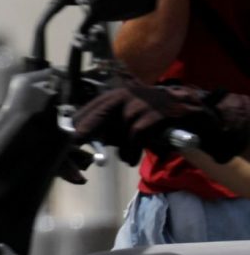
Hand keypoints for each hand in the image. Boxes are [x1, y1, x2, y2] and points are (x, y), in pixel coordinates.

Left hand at [75, 80, 249, 161]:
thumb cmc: (154, 119)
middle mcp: (123, 96)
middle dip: (82, 134)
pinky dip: (131, 151)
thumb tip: (80, 141)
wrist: (191, 112)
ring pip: (117, 130)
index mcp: (113, 97)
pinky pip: (136, 136)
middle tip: (75, 150)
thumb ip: (107, 129)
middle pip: (93, 116)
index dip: (72, 127)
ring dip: (120, 149)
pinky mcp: (155, 114)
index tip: (63, 142)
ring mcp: (140, 103)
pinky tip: (132, 159)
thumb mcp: (127, 121)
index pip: (85, 111)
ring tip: (126, 158)